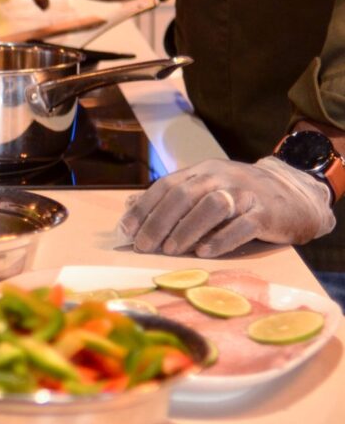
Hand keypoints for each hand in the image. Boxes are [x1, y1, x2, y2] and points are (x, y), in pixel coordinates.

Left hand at [118, 158, 335, 257]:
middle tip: (144, 245)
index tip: (126, 230)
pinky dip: (221, 239)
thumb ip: (172, 198)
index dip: (144, 208)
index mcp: (202, 171)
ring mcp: (245, 193)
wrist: (295, 196)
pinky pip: (242, 225)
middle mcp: (221, 177)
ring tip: (170, 250)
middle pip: (184, 195)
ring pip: (211, 206)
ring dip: (187, 229)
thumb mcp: (206, 189)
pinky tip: (204, 252)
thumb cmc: (240, 198)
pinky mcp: (267, 213)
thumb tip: (129, 208)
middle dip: (159, 221)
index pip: (166, 185)